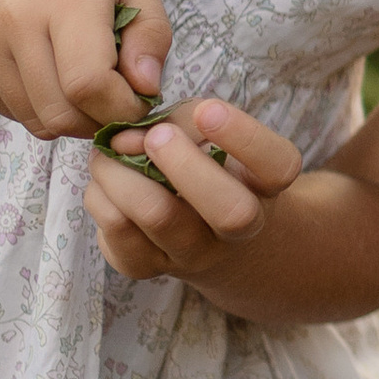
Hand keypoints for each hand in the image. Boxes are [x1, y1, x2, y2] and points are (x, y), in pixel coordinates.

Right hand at [0, 0, 168, 136]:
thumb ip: (151, 33)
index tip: (141, 100)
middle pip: (61, 112)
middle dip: (101, 120)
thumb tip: (147, 89)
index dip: (122, 108)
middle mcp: (15, 23)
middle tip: (119, 99)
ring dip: (72, 119)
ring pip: (35, 119)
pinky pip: (9, 111)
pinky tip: (57, 79)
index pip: (89, 84)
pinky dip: (40, 109)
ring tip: (91, 87)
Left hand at [86, 96, 303, 285]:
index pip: (278, 167)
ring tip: (107, 152)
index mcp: (264, 187)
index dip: (245, 137)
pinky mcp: (147, 267)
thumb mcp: (212, 135)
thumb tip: (124, 140)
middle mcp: (239, 230)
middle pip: (229, 211)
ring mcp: (193, 256)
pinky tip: (106, 183)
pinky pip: (116, 234)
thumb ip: (181, 121)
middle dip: (184, 165)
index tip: (209, 110)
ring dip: (122, 173)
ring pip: (157, 216)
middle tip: (155, 136)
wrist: (207, 238)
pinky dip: (100, 197)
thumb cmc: (209, 168)